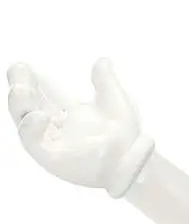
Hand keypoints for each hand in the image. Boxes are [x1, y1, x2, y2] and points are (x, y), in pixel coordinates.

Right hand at [7, 58, 152, 196]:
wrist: (136, 162)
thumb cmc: (125, 137)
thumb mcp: (116, 103)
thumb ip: (106, 82)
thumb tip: (103, 61)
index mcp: (62, 114)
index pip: (37, 94)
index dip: (27, 79)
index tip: (24, 65)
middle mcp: (53, 129)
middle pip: (25, 107)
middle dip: (18, 89)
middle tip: (18, 69)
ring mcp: (53, 144)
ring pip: (25, 124)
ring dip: (19, 105)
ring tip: (20, 89)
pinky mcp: (55, 160)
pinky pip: (35, 146)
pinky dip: (32, 130)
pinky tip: (39, 116)